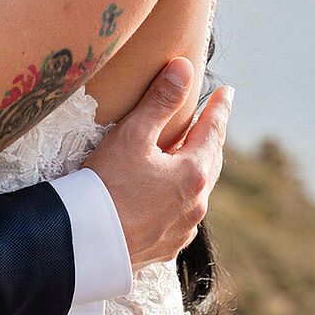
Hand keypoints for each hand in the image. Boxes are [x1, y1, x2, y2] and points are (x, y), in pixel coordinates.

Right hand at [83, 58, 232, 270]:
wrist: (86, 242)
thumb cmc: (106, 184)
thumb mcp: (132, 135)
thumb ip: (160, 101)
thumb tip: (183, 68)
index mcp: (193, 172)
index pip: (213, 130)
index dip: (220, 108)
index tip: (227, 92)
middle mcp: (196, 203)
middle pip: (211, 161)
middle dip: (211, 138)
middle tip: (211, 119)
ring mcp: (183, 228)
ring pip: (198, 190)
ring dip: (196, 169)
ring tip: (188, 155)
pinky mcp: (166, 246)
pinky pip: (182, 215)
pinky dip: (180, 197)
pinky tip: (166, 196)